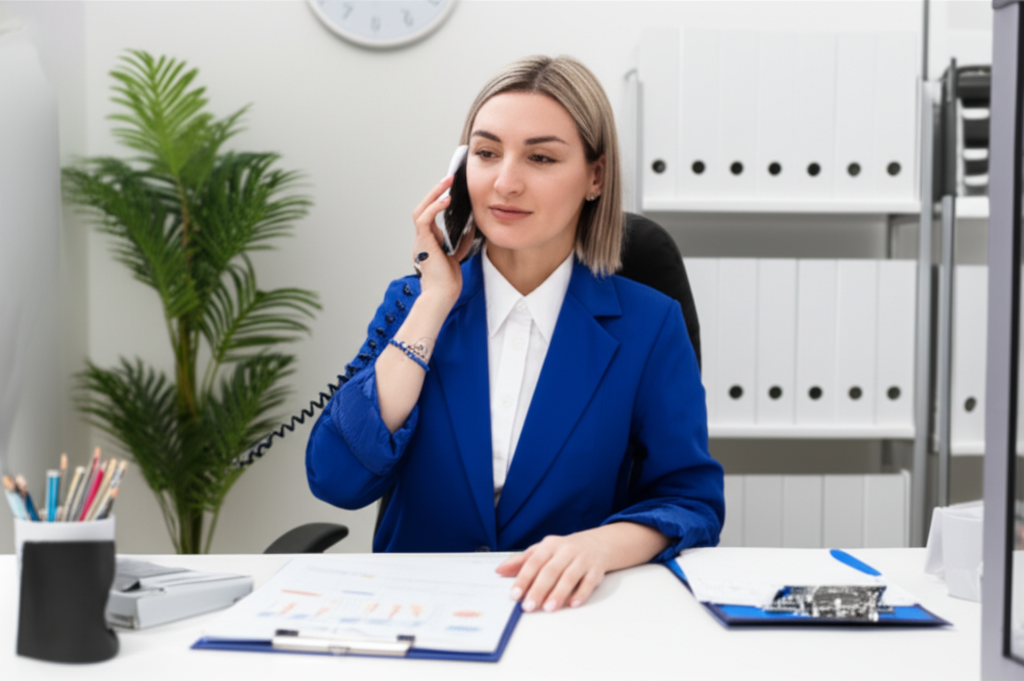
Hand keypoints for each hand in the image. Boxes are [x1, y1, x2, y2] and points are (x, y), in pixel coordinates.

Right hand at [411, 175, 475, 311]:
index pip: (430, 216)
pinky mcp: (424, 243)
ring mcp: (420, 241)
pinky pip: (424, 219)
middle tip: (448, 179)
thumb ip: (462, 241)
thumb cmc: (448, 281)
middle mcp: (421, 240)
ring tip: (446, 182)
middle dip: (434, 192)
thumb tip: (472, 224)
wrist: (442, 296)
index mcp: (428, 243)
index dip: (438, 201)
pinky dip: (434, 207)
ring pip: (420, 210)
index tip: (450, 190)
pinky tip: (446, 201)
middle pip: (422, 209)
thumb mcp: (457, 255)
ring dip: (433, 194)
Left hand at [495, 530, 610, 612]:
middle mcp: (566, 550)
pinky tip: (572, 604)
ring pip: (569, 576)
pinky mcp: (596, 570)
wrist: (598, 543)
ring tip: (548, 608)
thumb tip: (499, 570)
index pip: (534, 562)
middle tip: (529, 606)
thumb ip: (521, 561)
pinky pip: (588, 582)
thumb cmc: (565, 550)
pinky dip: (581, 593)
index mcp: (550, 545)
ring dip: (558, 593)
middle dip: (538, 589)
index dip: (523, 579)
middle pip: (550, 570)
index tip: (515, 595)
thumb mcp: (543, 551)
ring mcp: (582, 559)